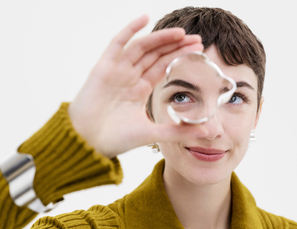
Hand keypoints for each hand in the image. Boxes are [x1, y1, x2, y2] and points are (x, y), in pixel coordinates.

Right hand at [68, 14, 207, 158]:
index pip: (163, 68)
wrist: (88, 142)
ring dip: (160, 38)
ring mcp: (116, 71)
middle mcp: (129, 78)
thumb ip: (179, 131)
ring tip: (180, 32)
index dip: (179, 57)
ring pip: (141, 48)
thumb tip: (208, 131)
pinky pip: (117, 43)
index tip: (198, 50)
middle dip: (175, 46)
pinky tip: (145, 18)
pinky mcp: (103, 67)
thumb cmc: (115, 139)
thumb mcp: (152, 134)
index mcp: (139, 91)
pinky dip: (130, 30)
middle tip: (196, 39)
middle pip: (155, 55)